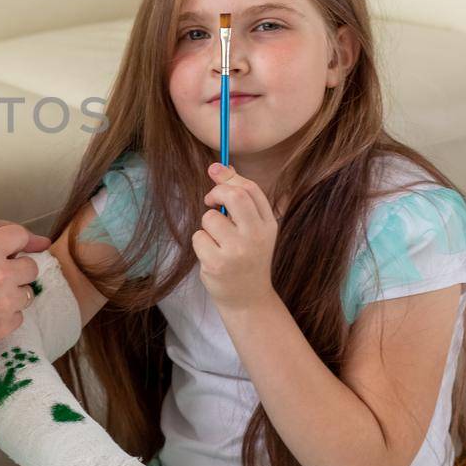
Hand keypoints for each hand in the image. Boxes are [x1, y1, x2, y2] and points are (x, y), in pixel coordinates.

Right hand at [0, 223, 44, 360]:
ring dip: (13, 292)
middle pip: (31, 267)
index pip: (18, 236)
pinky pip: (17, 317)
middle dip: (18, 268)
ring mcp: (5, 304)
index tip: (11, 246)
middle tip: (3, 273)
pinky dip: (6, 314)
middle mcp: (1, 275)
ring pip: (27, 294)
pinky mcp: (2, 328)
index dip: (15, 240)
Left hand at [192, 163, 278, 311]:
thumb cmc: (247, 258)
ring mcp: (237, 251)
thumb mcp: (253, 229)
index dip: (229, 177)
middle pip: (233, 196)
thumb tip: (218, 166)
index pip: (250, 189)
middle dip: (216, 192)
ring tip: (216, 240)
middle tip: (211, 202)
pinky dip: (200, 243)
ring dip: (206, 225)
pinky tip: (211, 255)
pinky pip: (198, 237)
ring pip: (209, 218)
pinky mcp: (217, 263)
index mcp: (268, 224)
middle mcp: (256, 236)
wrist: (248, 298)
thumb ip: (240, 200)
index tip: (214, 174)